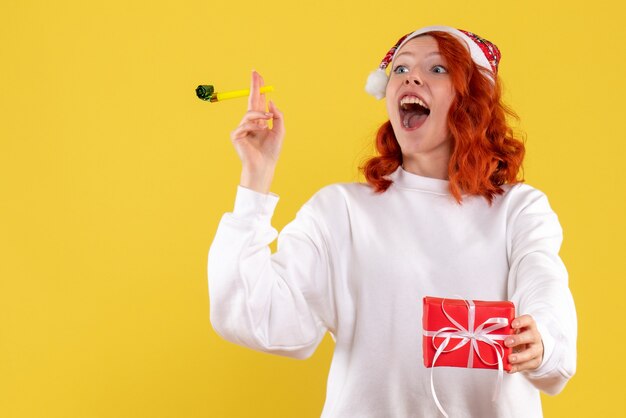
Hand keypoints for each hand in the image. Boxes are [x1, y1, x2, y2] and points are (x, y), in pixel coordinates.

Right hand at [230, 70, 284, 192]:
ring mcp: (242, 128)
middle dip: (254, 86)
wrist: (264, 165)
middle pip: (251, 100)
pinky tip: (261, 130)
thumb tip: (270, 101)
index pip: (258, 101)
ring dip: (260, 115)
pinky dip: (254, 126)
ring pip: (250, 113)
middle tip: (255, 72)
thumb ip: (277, 115)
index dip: (258, 88)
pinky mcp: (236, 135)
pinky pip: (245, 124)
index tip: (258, 76)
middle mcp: (250, 122)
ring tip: (268, 120)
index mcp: (259, 120)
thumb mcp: (280, 130)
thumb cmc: (271, 151)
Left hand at [506, 314, 543, 372]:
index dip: (521, 321)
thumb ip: (505, 329)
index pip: (528, 320)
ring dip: (519, 357)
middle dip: (518, 339)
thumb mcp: (514, 330)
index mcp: (529, 326)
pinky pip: (527, 365)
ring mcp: (536, 349)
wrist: (532, 347)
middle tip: (506, 342)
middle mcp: (535, 336)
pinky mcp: (535, 361)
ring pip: (530, 353)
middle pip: (530, 336)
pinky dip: (517, 367)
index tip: (512, 324)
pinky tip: (509, 368)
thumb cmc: (519, 335)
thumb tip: (486, 330)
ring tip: (509, 359)